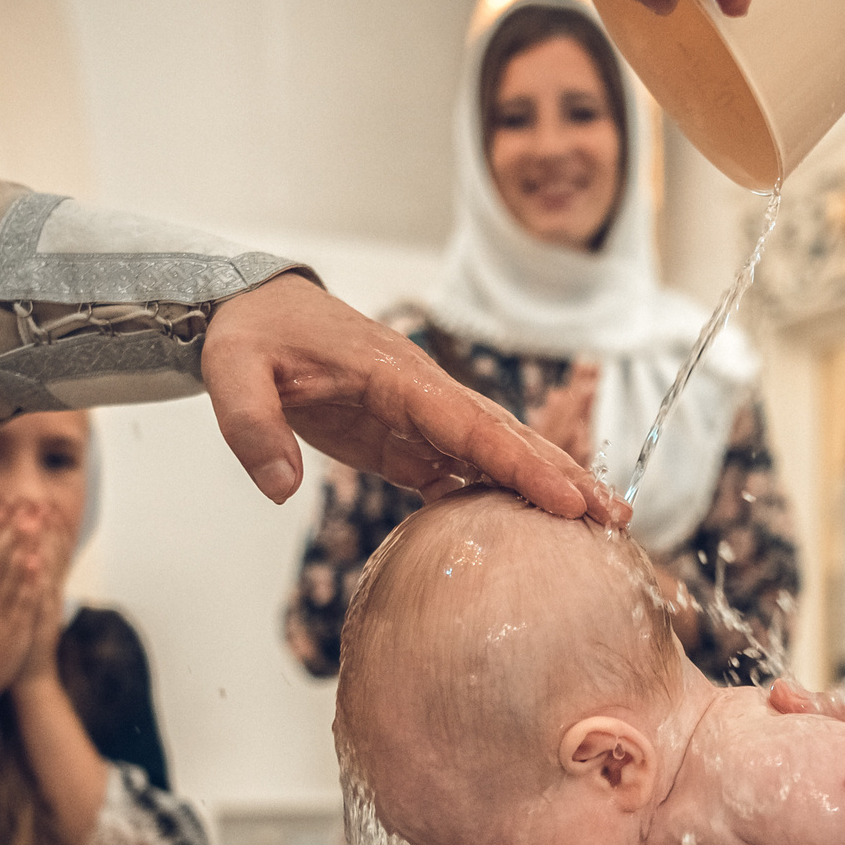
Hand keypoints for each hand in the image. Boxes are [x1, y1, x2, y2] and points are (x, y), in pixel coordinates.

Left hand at [12, 506, 75, 691]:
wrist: (31, 677)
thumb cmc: (21, 641)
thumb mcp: (27, 608)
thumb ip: (26, 584)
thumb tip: (23, 560)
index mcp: (42, 588)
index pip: (46, 551)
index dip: (44, 528)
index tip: (39, 504)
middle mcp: (47, 594)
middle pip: (50, 554)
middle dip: (45, 527)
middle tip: (42, 502)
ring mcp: (46, 607)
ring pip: (48, 569)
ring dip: (45, 543)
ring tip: (43, 518)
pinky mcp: (40, 622)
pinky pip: (40, 596)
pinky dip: (39, 578)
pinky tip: (35, 559)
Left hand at [201, 274, 625, 526]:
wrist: (255, 313)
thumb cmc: (250, 335)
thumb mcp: (232, 371)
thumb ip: (251, 426)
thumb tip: (279, 488)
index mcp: (394, 377)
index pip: (468, 423)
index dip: (519, 462)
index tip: (566, 497)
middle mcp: (420, 394)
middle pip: (503, 436)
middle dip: (559, 475)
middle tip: (611, 517)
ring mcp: (417, 417)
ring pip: (493, 452)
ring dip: (542, 485)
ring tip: (595, 523)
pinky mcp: (403, 439)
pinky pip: (461, 469)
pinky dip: (498, 495)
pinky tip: (528, 531)